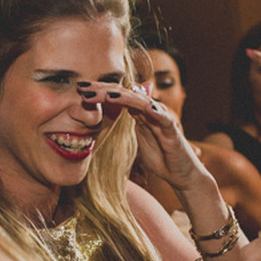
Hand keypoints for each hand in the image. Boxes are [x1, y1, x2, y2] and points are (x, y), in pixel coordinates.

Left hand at [81, 83, 206, 193]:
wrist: (182, 174)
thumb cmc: (160, 158)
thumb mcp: (135, 143)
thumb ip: (123, 131)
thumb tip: (104, 124)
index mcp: (138, 114)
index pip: (116, 97)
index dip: (98, 92)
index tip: (78, 90)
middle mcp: (149, 111)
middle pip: (125, 94)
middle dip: (104, 89)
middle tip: (82, 86)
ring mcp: (161, 118)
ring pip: (140, 101)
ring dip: (123, 97)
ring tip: (105, 95)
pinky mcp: (172, 129)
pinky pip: (162, 116)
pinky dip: (152, 109)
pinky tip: (140, 105)